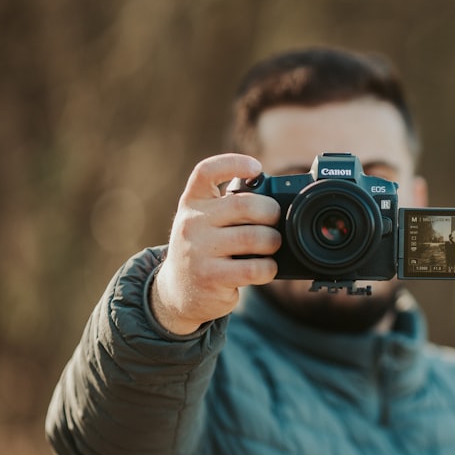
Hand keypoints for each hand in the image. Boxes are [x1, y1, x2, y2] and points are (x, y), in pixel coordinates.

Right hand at [151, 154, 281, 334]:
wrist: (177, 291)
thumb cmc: (203, 250)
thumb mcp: (205, 222)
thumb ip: (229, 208)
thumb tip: (277, 201)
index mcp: (192, 202)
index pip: (206, 171)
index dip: (233, 163)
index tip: (256, 168)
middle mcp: (192, 223)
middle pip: (244, 205)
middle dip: (271, 213)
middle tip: (274, 222)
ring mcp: (198, 251)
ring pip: (254, 237)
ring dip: (273, 242)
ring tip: (271, 247)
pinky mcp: (210, 277)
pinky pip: (254, 268)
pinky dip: (269, 268)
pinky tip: (265, 268)